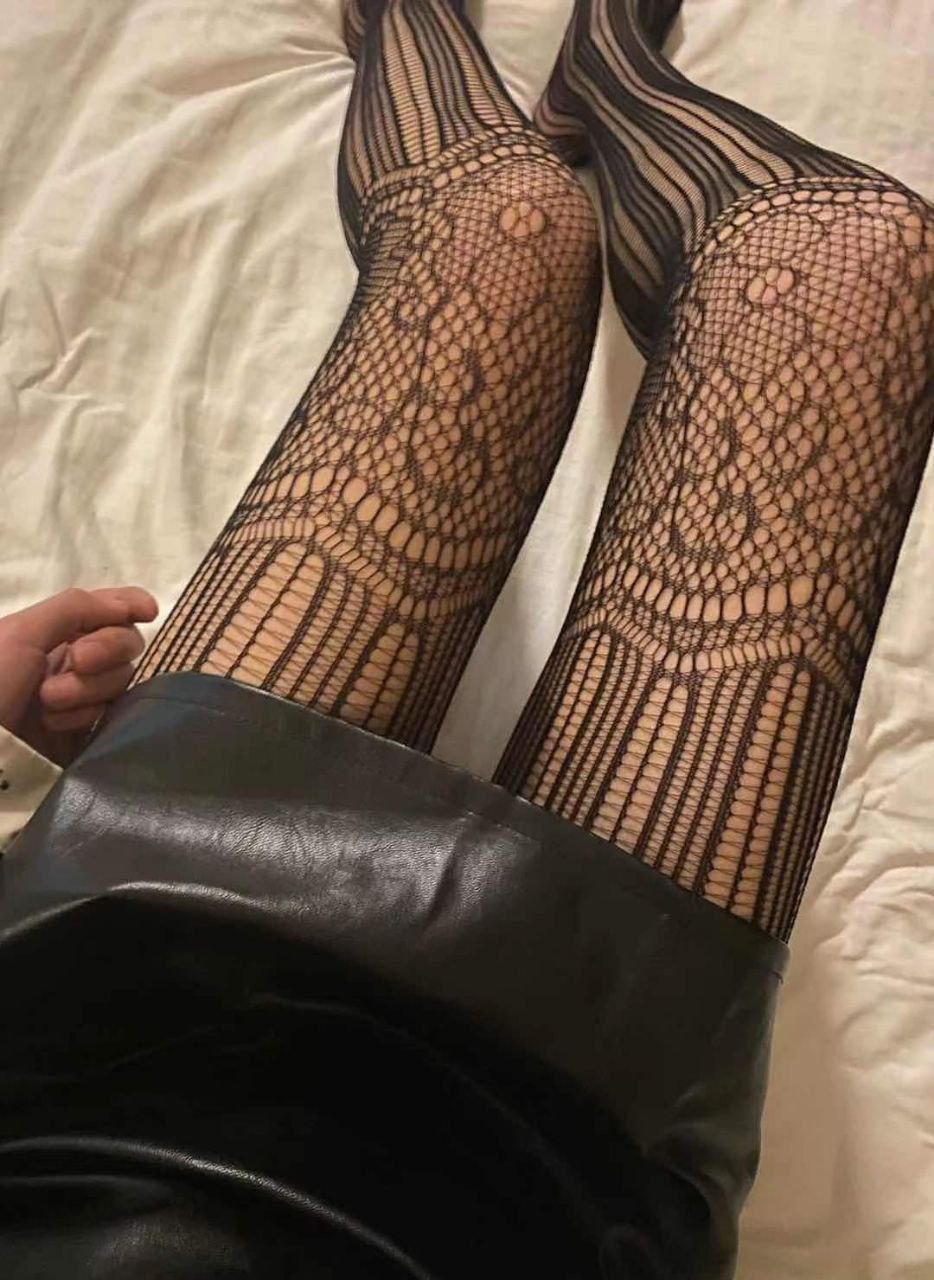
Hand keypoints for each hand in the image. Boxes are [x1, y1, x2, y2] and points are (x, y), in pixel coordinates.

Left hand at [0, 587, 157, 764]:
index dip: (133, 605)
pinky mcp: (86, 730)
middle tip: (78, 661)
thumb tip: (130, 607)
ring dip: (85, 688)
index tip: (149, 613)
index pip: (109, 607)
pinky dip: (82, 716)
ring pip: (119, 680)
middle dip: (106, 649)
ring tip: (48, 702)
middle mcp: (73, 657)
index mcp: (56, 628)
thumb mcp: (21, 633)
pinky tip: (54, 724)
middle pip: (125, 642)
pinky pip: (110, 716)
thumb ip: (76, 607)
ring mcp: (82, 694)